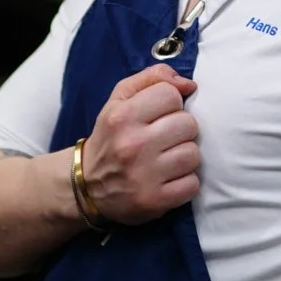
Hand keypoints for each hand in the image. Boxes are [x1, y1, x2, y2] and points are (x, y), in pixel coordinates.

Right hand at [81, 64, 200, 224]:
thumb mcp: (119, 99)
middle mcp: (132, 145)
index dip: (171, 103)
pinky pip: (192, 184)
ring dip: (185, 156)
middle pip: (188, 124)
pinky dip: (185, 182)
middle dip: (180, 130)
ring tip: (167, 158)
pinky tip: (169, 179)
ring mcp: (144, 175)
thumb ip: (152, 79)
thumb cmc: (111, 136)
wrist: (86, 186)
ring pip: (193, 154)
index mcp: (122, 116)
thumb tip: (189, 84)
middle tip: (165, 138)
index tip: (160, 115)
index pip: (171, 95)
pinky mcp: (155, 201)